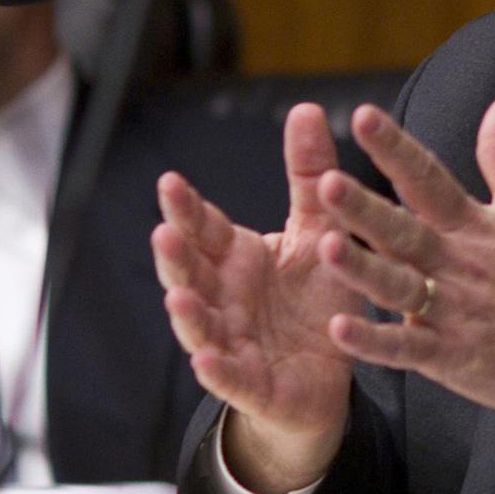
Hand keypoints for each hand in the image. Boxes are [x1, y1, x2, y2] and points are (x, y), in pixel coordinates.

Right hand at [154, 103, 358, 493]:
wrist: (329, 376)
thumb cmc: (314, 299)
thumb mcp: (320, 232)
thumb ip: (309, 176)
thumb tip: (305, 107)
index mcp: (235, 259)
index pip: (204, 230)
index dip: (186, 210)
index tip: (171, 182)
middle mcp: (223, 298)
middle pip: (191, 274)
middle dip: (176, 256)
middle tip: (165, 231)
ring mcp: (232, 343)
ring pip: (200, 326)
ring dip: (187, 312)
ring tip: (177, 295)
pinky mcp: (253, 386)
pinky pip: (232, 379)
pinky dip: (217, 370)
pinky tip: (205, 360)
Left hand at [310, 84, 494, 445]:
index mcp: (474, 225)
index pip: (429, 177)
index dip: (395, 147)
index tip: (364, 118)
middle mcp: (457, 264)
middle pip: (403, 230)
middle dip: (363, 207)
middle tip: (326, 182)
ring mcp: (451, 312)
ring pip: (397, 286)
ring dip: (361, 268)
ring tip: (325, 248)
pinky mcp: (449, 355)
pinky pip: (404, 349)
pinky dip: (373, 342)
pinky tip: (341, 328)